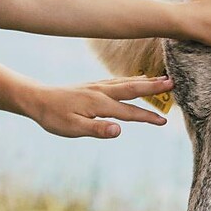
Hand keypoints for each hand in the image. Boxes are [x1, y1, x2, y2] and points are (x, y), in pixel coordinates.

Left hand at [25, 74, 174, 138]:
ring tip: (163, 80)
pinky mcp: (93, 86)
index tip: (164, 121)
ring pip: (127, 82)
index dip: (147, 117)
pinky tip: (136, 80)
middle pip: (133, 88)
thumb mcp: (73, 128)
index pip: (129, 112)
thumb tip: (119, 130)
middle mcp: (101, 91)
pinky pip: (118, 80)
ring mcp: (98, 86)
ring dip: (146, 81)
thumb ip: (97, 129)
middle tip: (174, 83)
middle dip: (154, 87)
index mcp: (99, 103)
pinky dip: (132, 79)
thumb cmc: (54, 117)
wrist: (37, 99)